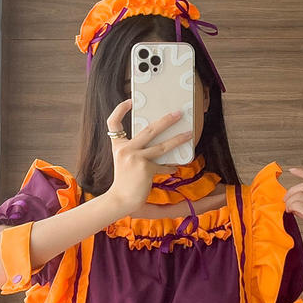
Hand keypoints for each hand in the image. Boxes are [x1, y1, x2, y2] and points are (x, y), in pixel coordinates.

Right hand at [104, 98, 192, 215]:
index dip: (120, 109)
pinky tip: (174, 169)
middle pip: (149, 129)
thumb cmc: (124, 183)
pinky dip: (169, 168)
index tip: (130, 101)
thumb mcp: (124, 163)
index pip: (113, 123)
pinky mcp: (145, 168)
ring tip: (189, 134)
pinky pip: (162, 166)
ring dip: (177, 140)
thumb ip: (136, 152)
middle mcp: (126, 149)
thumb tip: (158, 146)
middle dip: (166, 120)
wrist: (120, 200)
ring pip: (162, 146)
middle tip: (178, 114)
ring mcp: (136, 158)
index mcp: (118, 146)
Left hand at [283, 167, 302, 268]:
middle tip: (285, 201)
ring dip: (289, 201)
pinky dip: (291, 207)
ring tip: (287, 210)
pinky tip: (289, 212)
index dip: (302, 173)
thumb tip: (296, 202)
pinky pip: (299, 206)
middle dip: (291, 192)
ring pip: (300, 196)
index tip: (291, 171)